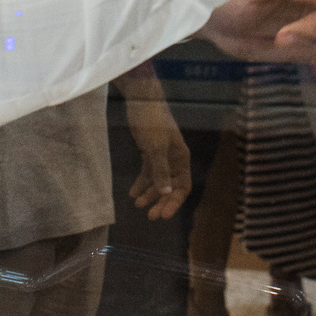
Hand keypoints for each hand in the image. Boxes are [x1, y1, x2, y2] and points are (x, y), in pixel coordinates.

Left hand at [122, 90, 192, 220]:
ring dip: (150, 193)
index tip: (163, 215)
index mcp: (181, 158)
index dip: (174, 202)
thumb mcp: (156, 146)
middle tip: (150, 215)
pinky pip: (148, 171)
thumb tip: (166, 192)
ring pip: (158, 180)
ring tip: (138, 205)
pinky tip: (133, 193)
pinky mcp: (150, 151)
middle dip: (161, 201)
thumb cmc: (152, 122)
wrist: (141, 100)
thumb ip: (161, 169)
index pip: (182, 186)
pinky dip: (142, 182)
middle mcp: (174, 159)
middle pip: (170, 186)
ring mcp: (161, 155)